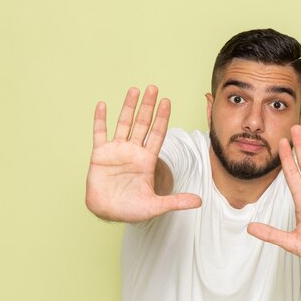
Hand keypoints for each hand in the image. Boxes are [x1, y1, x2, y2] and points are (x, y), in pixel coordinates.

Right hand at [85, 86, 200, 221]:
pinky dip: (100, 119)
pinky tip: (102, 105)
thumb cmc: (131, 209)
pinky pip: (100, 133)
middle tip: (153, 88)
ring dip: (128, 107)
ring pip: (123, 124)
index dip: (162, 118)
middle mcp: (133, 152)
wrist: (108, 213)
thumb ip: (176, 201)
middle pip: (142, 124)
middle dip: (148, 107)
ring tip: (135, 90)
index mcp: (147, 161)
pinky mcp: (100, 154)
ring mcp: (117, 151)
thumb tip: (200, 201)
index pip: (157, 134)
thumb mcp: (156, 206)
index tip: (167, 102)